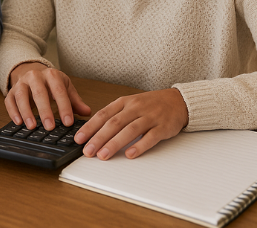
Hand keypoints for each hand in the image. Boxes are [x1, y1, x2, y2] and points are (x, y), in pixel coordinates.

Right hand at [5, 62, 90, 130]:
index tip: (68, 122)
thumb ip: (75, 101)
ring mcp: (21, 83)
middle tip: (50, 126)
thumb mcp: (65, 87)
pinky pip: (9, 101)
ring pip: (21, 96)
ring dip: (26, 112)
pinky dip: (13, 112)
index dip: (64, 107)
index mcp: (51, 75)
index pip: (59, 91)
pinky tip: (18, 122)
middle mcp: (35, 76)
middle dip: (44, 110)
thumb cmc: (50, 82)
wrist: (31, 70)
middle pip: (39, 92)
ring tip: (32, 126)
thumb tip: (87, 112)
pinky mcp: (11, 91)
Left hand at [74, 88, 188, 159]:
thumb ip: (114, 115)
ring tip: (103, 155)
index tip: (79, 139)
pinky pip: (150, 137)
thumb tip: (93, 131)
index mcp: (124, 102)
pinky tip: (130, 154)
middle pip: (114, 123)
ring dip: (115, 144)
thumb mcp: (130, 104)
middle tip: (87, 151)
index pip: (103, 114)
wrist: (178, 101)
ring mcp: (149, 117)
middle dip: (98, 138)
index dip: (90, 127)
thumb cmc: (150, 104)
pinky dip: (139, 146)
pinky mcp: (162, 127)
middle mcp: (135, 108)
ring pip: (129, 130)